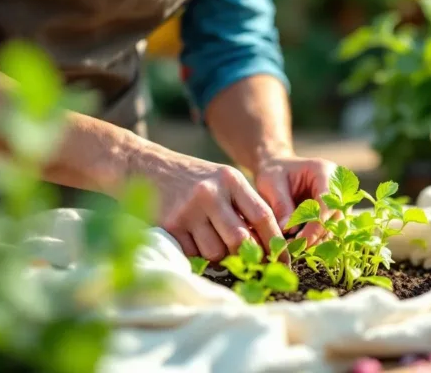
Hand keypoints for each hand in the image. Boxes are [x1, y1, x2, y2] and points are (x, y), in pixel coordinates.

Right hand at [131, 148, 283, 262]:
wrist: (147, 167)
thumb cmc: (194, 179)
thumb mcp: (223, 180)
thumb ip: (244, 205)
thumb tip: (268, 245)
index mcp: (231, 180)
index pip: (262, 216)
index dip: (276, 243)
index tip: (283, 260)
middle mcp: (211, 193)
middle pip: (241, 240)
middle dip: (248, 257)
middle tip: (251, 264)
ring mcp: (189, 209)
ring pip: (216, 252)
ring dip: (219, 257)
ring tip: (214, 244)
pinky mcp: (171, 225)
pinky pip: (194, 254)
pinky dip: (198, 255)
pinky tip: (195, 241)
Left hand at [254, 156, 337, 244]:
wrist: (277, 170)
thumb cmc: (274, 173)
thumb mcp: (271, 184)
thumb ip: (281, 206)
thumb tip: (289, 231)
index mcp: (325, 172)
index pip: (328, 201)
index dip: (316, 223)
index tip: (300, 240)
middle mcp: (337, 186)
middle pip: (335, 217)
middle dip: (316, 235)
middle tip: (294, 248)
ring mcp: (337, 201)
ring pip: (333, 227)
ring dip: (315, 240)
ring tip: (293, 247)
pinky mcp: (332, 213)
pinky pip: (327, 230)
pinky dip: (314, 239)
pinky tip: (298, 244)